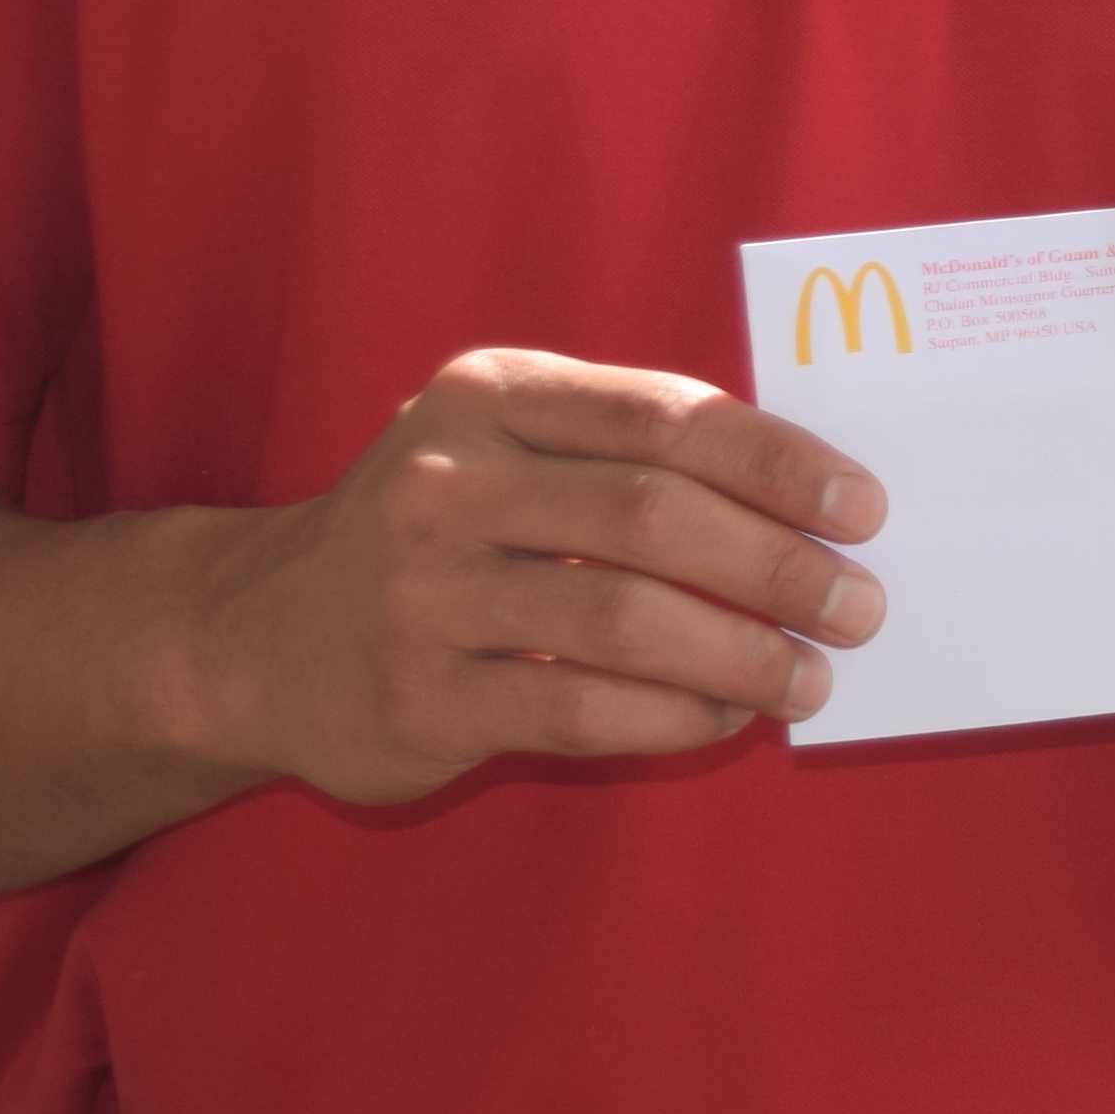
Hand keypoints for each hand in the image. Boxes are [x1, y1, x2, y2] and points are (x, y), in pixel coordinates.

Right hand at [188, 348, 882, 801]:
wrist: (252, 639)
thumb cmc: (438, 531)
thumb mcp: (506, 448)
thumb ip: (631, 455)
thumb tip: (811, 507)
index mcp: (490, 397)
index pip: (663, 416)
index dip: (777, 463)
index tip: (862, 507)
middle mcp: (446, 483)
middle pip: (652, 518)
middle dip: (777, 566)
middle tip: (858, 606)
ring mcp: (422, 595)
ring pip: (622, 621)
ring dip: (741, 654)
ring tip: (810, 677)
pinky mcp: (417, 697)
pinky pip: (579, 709)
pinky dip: (673, 716)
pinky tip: (724, 716)